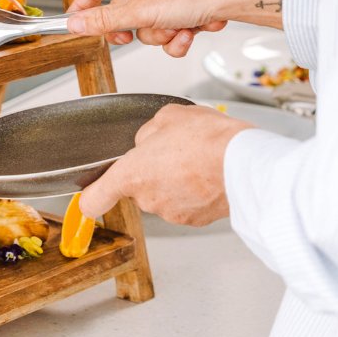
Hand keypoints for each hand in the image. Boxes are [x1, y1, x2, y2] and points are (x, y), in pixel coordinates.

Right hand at [66, 0, 285, 57]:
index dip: (84, 4)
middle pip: (123, 15)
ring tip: (176, 27)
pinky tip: (190, 32)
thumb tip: (76, 24)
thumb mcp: (141, 10)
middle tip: (129, 36)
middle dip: (134, 30)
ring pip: (147, 30)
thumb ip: (105, 20)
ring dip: (161, 35)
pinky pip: (167, 35)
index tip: (75, 22)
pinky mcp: (183, 14)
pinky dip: (177, 39)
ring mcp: (167, 0)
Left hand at [79, 105, 253, 225]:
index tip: (92, 195)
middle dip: (152, 171)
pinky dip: (195, 191)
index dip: (91, 197)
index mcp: (132, 174)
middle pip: (139, 187)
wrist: (246, 164)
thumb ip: (148, 132)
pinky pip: (187, 203)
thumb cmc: (209, 139)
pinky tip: (209, 174)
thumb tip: (148, 141)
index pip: (94, 199)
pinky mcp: (195, 220)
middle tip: (174, 151)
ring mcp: (172, 212)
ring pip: (164, 194)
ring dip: (175, 180)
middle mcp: (148, 199)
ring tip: (198, 159)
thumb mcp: (169, 116)